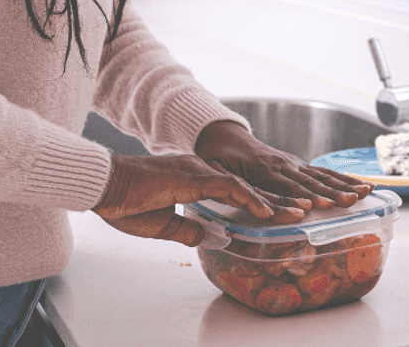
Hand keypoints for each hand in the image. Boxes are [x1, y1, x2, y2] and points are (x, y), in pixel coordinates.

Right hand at [92, 154, 295, 245]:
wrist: (104, 187)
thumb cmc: (125, 204)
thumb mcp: (162, 225)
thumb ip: (189, 229)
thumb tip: (212, 237)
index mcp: (194, 180)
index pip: (234, 194)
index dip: (259, 205)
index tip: (280, 216)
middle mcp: (201, 172)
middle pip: (247, 189)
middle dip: (278, 202)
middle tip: (303, 212)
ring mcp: (198, 171)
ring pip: (245, 187)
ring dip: (273, 202)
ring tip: (298, 213)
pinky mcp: (193, 176)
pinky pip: (228, 188)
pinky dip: (250, 200)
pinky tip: (267, 212)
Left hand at [196, 120, 373, 209]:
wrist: (223, 135)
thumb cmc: (215, 157)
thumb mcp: (212, 170)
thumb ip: (227, 185)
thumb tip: (243, 199)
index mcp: (260, 169)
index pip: (284, 187)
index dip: (301, 197)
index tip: (318, 206)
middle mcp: (281, 165)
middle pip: (310, 182)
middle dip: (332, 192)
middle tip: (351, 201)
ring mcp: (292, 163)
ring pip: (321, 175)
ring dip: (343, 185)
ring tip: (364, 193)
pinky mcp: (297, 164)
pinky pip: (323, 171)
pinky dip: (343, 178)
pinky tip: (361, 185)